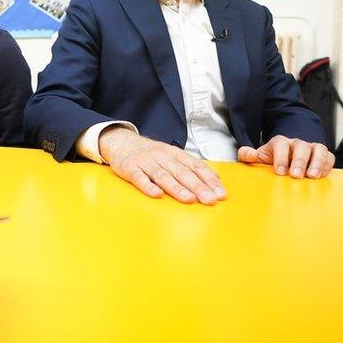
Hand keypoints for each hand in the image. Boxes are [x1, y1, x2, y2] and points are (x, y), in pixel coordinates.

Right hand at [99, 126, 226, 204]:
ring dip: (177, 188)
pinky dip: (147, 186)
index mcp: (175, 153)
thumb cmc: (151, 154)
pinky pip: (139, 178)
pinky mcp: (129, 168)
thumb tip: (216, 178)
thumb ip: (191, 166)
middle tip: (210, 200)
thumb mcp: (172, 154)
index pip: (196, 166)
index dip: (209, 180)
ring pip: (163, 176)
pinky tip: (156, 195)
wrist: (122, 142)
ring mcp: (145, 162)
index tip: (220, 193)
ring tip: (189, 199)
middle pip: (181, 172)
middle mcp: (162, 156)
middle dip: (197, 187)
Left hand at [238, 135, 335, 178]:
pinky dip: (327, 166)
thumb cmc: (272, 159)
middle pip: (301, 146)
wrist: (286, 156)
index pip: (281, 144)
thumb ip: (247, 155)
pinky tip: (321, 176)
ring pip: (319, 149)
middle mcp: (297, 143)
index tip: (280, 171)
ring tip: (312, 176)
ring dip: (317, 162)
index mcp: (280, 142)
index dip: (281, 157)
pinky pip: (329, 157)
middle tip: (296, 175)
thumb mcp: (258, 157)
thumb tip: (250, 154)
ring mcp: (311, 148)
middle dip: (299, 161)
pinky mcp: (323, 156)